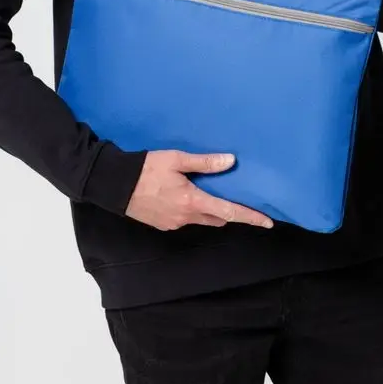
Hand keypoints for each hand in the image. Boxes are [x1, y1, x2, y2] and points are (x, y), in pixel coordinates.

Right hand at [125, 150, 273, 230]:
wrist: (114, 185)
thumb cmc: (145, 169)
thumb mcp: (176, 159)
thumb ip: (204, 162)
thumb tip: (231, 161)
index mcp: (192, 200)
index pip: (229, 212)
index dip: (250, 217)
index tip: (268, 222)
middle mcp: (186, 216)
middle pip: (217, 218)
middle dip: (230, 213)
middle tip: (241, 202)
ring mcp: (174, 223)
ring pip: (202, 219)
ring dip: (211, 211)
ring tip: (214, 196)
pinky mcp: (164, 224)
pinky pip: (186, 219)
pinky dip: (194, 210)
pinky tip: (187, 197)